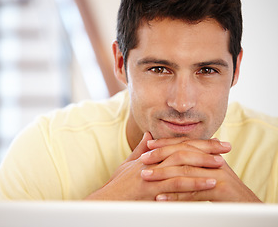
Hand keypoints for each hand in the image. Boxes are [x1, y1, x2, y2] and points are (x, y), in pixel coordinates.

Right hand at [85, 133, 220, 200]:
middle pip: (183, 149)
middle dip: (206, 147)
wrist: (108, 200)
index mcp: (150, 155)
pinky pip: (176, 184)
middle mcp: (152, 161)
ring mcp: (152, 174)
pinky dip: (195, 183)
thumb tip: (149, 134)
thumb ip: (140, 148)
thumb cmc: (118, 185)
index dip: (197, 141)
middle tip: (226, 147)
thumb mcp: (129, 163)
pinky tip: (209, 182)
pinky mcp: (152, 189)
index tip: (214, 141)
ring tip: (222, 163)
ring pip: (181, 164)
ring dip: (203, 163)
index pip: (177, 144)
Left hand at [140, 138, 261, 201]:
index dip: (165, 144)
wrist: (247, 205)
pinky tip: (160, 198)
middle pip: (183, 154)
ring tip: (145, 176)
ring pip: (185, 172)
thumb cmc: (224, 190)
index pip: (184, 144)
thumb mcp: (208, 172)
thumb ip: (193, 161)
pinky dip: (175, 195)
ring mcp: (218, 174)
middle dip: (160, 156)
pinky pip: (193, 193)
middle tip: (142, 159)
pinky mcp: (221, 190)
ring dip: (163, 174)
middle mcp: (214, 161)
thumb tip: (175, 151)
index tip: (148, 146)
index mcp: (210, 155)